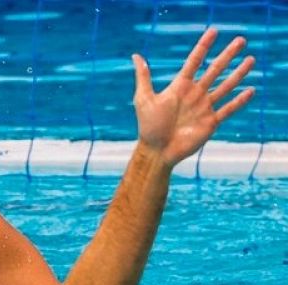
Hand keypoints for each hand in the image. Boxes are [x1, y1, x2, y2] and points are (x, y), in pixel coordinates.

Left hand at [132, 28, 254, 166]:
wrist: (156, 151)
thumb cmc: (148, 126)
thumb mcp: (144, 99)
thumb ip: (143, 77)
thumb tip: (136, 56)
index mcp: (180, 87)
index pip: (194, 61)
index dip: (203, 46)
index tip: (213, 31)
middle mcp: (194, 94)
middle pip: (215, 70)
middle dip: (227, 55)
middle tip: (240, 40)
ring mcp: (204, 107)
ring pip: (225, 86)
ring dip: (238, 74)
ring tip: (250, 60)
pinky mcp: (211, 122)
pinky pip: (228, 109)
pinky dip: (239, 101)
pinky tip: (250, 90)